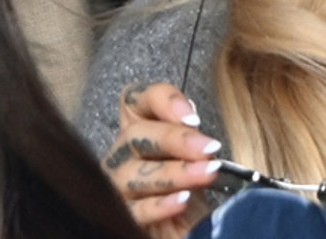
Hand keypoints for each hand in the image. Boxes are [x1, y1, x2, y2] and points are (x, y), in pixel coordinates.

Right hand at [103, 82, 221, 237]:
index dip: (161, 100)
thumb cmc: (193, 185)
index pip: (135, 100)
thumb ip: (196, 140)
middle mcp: (122, 155)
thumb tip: (204, 132)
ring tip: (207, 173)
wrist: (189, 226)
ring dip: (174, 172)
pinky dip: (158, 205)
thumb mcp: (199, 158)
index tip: (193, 115)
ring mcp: (116, 187)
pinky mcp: (122, 217)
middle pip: (136, 136)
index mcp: (141, 132)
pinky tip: (181, 200)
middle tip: (209, 147)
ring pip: (133, 174)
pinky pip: (133, 210)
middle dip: (175, 139)